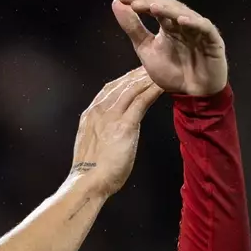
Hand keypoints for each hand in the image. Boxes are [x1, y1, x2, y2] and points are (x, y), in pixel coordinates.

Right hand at [69, 68, 163, 196]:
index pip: (108, 90)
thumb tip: (110, 133)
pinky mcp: (125, 125)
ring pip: (131, 89)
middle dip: (136, 74)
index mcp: (90, 115)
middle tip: (151, 68)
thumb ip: (100, 133)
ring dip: (146, 79)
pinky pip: (141, 101)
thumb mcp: (91, 145)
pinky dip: (152, 91)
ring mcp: (111, 117)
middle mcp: (99, 111)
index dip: (123, 80)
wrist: (87, 182)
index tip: (135, 75)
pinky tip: (162, 86)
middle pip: (120, 85)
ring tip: (160, 72)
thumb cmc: (91, 172)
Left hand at [112, 0, 226, 95]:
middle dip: (150, 3)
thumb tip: (116, 4)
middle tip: (134, 3)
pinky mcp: (213, 40)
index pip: (153, 5)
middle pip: (168, 5)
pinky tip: (181, 21)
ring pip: (184, 14)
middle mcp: (183, 23)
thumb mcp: (146, 50)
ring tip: (153, 7)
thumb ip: (133, 28)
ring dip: (169, 10)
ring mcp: (198, 30)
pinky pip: (204, 28)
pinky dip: (193, 23)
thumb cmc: (172, 72)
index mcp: (168, 24)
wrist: (192, 95)